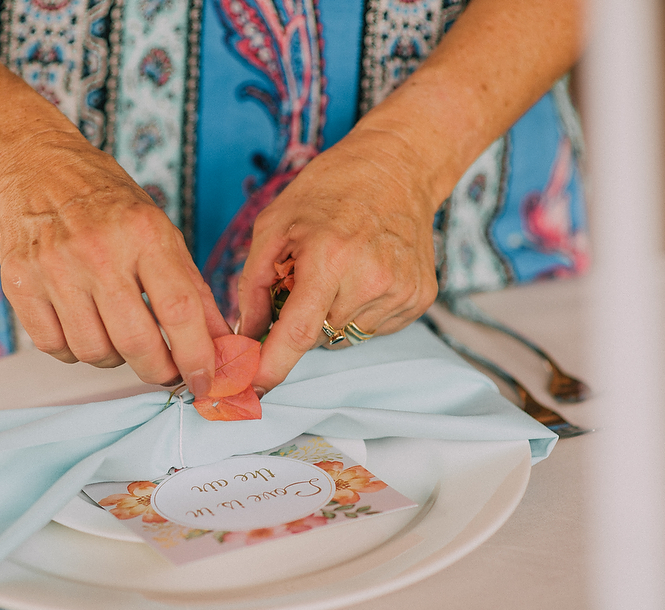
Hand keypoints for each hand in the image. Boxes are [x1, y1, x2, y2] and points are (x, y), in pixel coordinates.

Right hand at [0, 128, 229, 393]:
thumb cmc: (108, 206)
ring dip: (116, 359)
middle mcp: (97, 251)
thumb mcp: (160, 231)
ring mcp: (53, 269)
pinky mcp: (20, 285)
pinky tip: (85, 328)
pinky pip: (55, 348)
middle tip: (168, 372)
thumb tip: (219, 346)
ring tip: (120, 336)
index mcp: (143, 233)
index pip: (179, 310)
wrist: (37, 170)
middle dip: (159, 371)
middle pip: (136, 342)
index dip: (197, 355)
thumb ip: (191, 290)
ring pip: (94, 352)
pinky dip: (76, 352)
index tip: (205, 380)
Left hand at [237, 125, 439, 391]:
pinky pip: (373, 327)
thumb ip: (253, 285)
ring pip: (345, 336)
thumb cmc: (330, 190)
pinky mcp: (420, 298)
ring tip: (338, 271)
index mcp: (329, 256)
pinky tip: (363, 274)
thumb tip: (245, 336)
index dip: (272, 365)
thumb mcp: (275, 224)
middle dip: (299, 320)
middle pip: (317, 337)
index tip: (252, 387)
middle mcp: (370, 279)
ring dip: (330, 316)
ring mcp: (400, 291)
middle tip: (304, 280)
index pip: (297, 332)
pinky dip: (359, 310)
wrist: (398, 167)